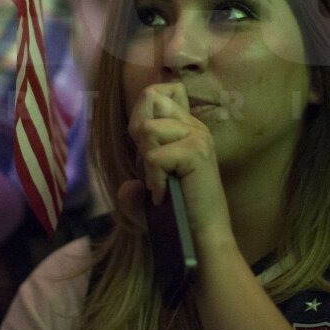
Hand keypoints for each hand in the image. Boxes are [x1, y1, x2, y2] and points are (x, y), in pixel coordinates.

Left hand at [126, 82, 232, 248]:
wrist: (201, 237)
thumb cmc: (175, 214)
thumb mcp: (147, 193)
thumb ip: (132, 187)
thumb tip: (128, 188)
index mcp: (186, 126)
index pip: (156, 92)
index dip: (141, 114)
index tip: (146, 148)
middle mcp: (194, 126)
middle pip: (150, 99)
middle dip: (139, 133)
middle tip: (152, 166)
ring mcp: (198, 137)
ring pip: (149, 129)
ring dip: (147, 161)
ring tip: (161, 181)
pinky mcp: (196, 152)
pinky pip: (155, 156)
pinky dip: (154, 179)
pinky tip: (165, 193)